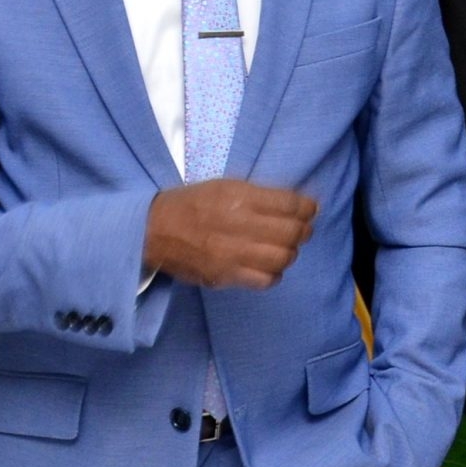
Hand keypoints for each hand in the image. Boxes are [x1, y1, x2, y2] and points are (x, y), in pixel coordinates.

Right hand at [144, 179, 317, 289]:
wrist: (154, 230)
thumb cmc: (192, 203)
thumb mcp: (225, 186)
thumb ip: (259, 194)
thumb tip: (296, 203)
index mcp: (238, 196)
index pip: (289, 203)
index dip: (307, 207)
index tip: (311, 209)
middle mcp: (238, 224)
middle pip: (291, 232)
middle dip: (304, 230)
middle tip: (303, 230)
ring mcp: (232, 253)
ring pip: (282, 258)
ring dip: (290, 252)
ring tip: (285, 248)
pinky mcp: (225, 276)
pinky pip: (265, 280)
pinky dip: (274, 274)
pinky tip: (268, 266)